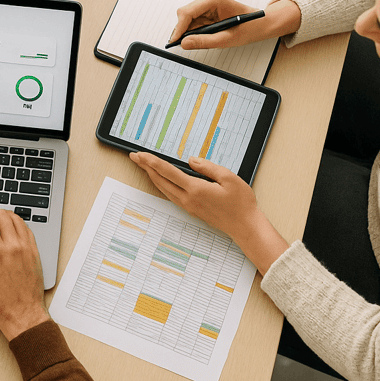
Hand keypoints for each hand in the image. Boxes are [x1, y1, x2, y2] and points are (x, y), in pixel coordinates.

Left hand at [128, 152, 288, 272]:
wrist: (245, 226)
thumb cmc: (241, 203)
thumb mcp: (229, 178)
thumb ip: (208, 167)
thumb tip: (191, 160)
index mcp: (195, 189)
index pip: (167, 171)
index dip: (152, 161)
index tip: (140, 154)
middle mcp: (188, 199)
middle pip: (160, 180)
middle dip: (145, 167)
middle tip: (134, 156)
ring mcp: (188, 206)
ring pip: (163, 189)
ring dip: (151, 176)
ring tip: (143, 165)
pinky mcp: (191, 209)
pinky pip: (170, 194)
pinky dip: (161, 184)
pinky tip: (160, 180)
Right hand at [169, 0, 300, 49]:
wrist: (261, 23)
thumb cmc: (249, 27)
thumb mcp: (227, 38)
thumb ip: (204, 41)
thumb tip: (184, 43)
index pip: (187, 12)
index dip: (178, 28)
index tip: (175, 41)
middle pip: (184, 15)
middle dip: (183, 31)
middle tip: (186, 46)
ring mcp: (206, 3)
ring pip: (187, 19)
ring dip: (190, 32)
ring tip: (204, 41)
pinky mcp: (206, 10)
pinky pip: (193, 22)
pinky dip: (195, 32)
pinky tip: (206, 37)